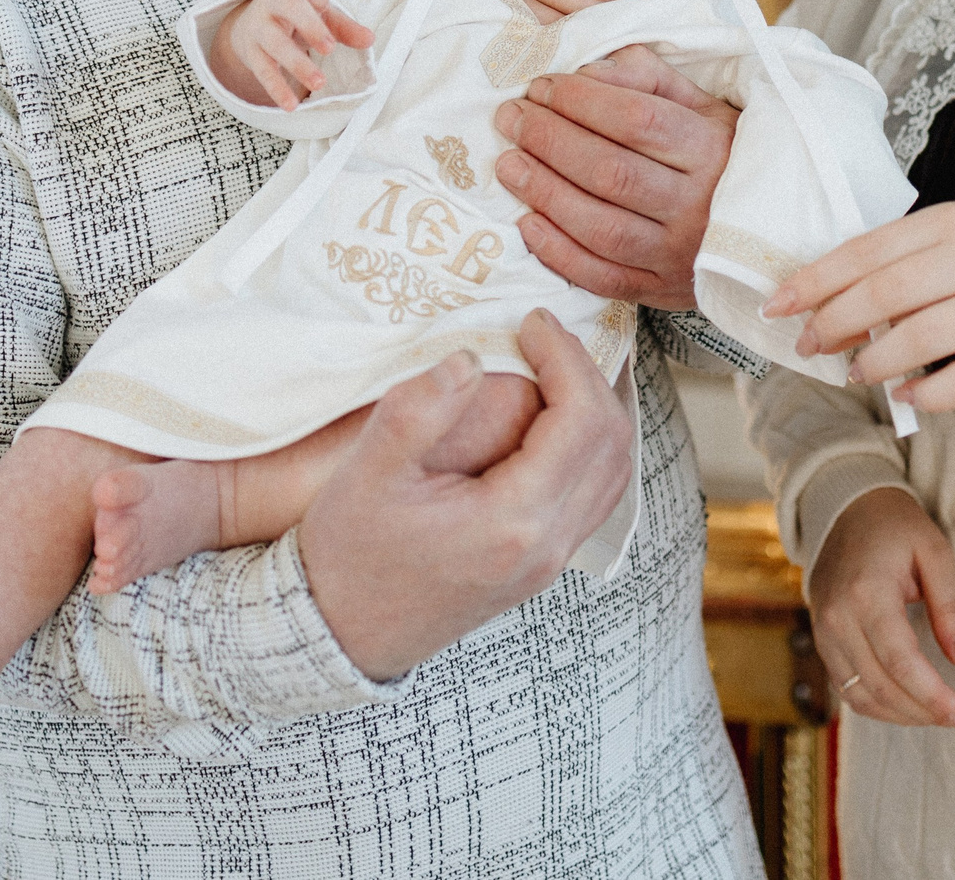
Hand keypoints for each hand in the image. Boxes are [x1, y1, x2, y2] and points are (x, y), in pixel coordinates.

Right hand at [216, 0, 372, 109]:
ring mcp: (259, 27)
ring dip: (298, 64)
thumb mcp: (320, 15)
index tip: (325, 4)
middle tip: (330, 49)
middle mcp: (273, 2)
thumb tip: (369, 39)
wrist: (251, 25)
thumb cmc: (295, 15)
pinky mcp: (251, 52)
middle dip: (310, 26)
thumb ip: (344, 26)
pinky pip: (263, 70)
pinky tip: (290, 105)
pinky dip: (277, 88)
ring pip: (275, 42)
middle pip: (289, 6)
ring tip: (319, 83)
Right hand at [299, 310, 632, 681]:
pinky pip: (595, 493)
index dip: (566, 357)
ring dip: (595, 407)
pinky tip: (554, 415)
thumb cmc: (349, 556)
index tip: (532, 322)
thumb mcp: (366, 475)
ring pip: (613, 470)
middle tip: (545, 336)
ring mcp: (551, 560)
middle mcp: (547, 545)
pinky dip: (590, 443)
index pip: (581, 420)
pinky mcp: (544, 564)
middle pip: (611, 441)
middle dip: (587, 374)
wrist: (341, 633)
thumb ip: (418, 410)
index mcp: (513, 521)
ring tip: (553, 365)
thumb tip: (470, 357)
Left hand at [492, 46, 735, 309]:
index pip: (637, 121)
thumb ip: (647, 78)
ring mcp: (681, 254)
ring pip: (601, 227)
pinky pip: (603, 277)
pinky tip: (527, 222)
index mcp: (713, 149)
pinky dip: (558, 252)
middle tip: (511, 119)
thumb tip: (586, 70)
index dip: (581, 101)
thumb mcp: (703, 105)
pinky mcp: (662, 291)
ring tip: (508, 164)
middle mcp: (700, 205)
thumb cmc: (724, 154)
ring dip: (545, 193)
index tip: (542, 86)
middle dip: (550, 141)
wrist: (771, 227)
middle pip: (611, 172)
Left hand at [768, 202, 954, 411]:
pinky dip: (925, 392)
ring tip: (857, 372)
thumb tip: (828, 304)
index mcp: (950, 223)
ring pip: (917, 337)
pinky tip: (907, 395)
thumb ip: (902, 267)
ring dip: (874, 360)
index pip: (867, 250)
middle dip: (833, 323)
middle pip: (884, 293)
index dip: (816, 280)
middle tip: (808, 346)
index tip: (778, 304)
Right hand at [808, 488, 954, 729]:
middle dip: (928, 713)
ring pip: (861, 696)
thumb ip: (951, 610)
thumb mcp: (935, 554)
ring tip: (943, 716)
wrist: (847, 508)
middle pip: (881, 687)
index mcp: (866, 593)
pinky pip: (846, 688)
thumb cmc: (895, 526)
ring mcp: (823, 631)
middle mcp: (837, 618)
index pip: (901, 664)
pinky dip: (879, 705)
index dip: (936, 698)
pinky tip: (910, 706)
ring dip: (905, 716)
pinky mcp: (821, 640)